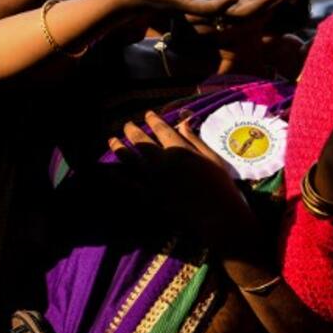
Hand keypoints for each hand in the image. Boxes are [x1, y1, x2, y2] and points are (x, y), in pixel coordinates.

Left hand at [108, 111, 255, 250]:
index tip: (148, 114)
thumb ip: (195, 141)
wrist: (218, 218)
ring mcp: (152, 179)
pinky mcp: (148, 197)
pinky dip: (117, 176)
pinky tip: (110, 170)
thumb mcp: (213, 159)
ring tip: (112, 140)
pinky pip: (127, 184)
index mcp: (180, 150)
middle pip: (141, 141)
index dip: (153, 120)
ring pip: (129, 159)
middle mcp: (162, 162)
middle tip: (127, 124)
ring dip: (119, 147)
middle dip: (132, 130)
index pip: (162, 129)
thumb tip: (183, 123)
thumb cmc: (221, 188)